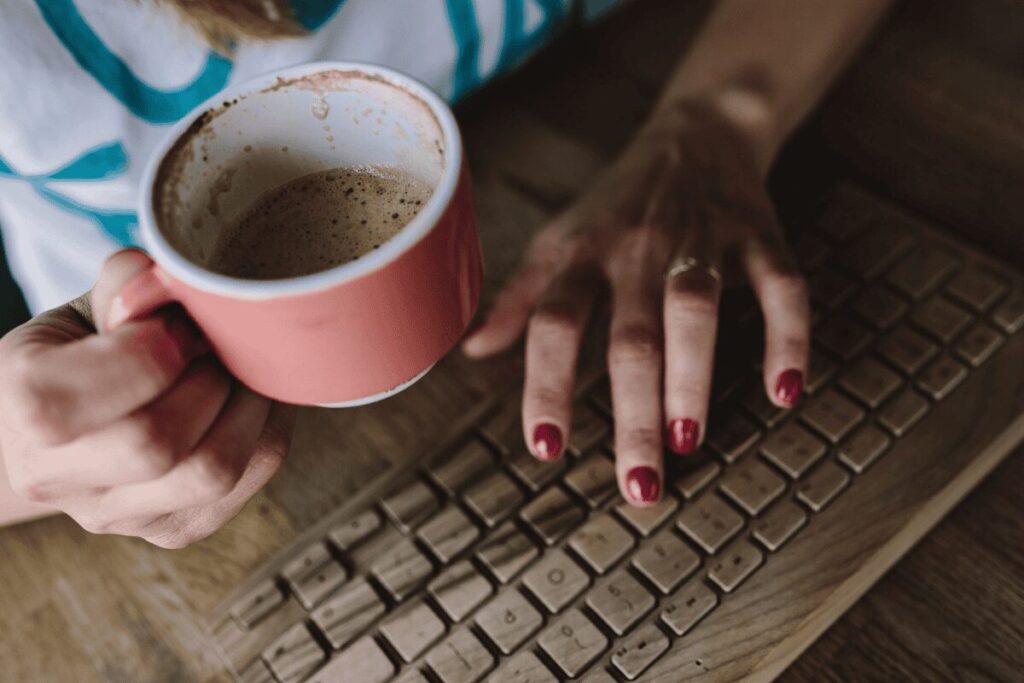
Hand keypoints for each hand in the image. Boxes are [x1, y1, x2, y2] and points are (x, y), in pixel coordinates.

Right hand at [0, 250, 293, 546]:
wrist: (64, 431)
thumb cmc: (78, 356)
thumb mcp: (83, 309)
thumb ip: (124, 284)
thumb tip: (173, 276)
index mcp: (22, 407)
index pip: (86, 394)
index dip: (154, 349)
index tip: (178, 327)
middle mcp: (59, 478)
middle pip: (155, 443)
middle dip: (206, 382)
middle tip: (214, 351)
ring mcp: (118, 515)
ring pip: (212, 473)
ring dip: (247, 408)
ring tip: (238, 374)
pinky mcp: (174, 529)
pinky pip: (249, 480)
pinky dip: (266, 430)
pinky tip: (248, 401)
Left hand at [463, 104, 809, 505]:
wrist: (697, 131)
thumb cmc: (618, 202)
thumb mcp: (559, 239)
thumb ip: (521, 297)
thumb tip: (471, 351)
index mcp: (582, 254)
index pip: (555, 322)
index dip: (547, 384)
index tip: (546, 449)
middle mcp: (637, 248)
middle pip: (631, 335)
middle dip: (634, 412)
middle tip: (638, 483)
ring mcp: (700, 238)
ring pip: (695, 309)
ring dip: (693, 376)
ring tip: (688, 443)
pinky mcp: (758, 232)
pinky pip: (780, 285)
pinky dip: (788, 336)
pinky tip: (784, 392)